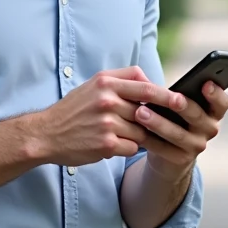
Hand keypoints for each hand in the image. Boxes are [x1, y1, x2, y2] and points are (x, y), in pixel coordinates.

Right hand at [31, 66, 171, 166]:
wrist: (46, 134)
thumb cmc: (74, 109)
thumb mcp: (93, 84)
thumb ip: (121, 80)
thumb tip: (151, 82)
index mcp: (106, 83)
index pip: (146, 87)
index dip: (166, 95)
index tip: (181, 100)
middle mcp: (107, 101)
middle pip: (147, 110)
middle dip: (161, 117)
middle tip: (177, 120)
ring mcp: (108, 123)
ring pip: (142, 131)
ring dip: (140, 135)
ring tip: (127, 134)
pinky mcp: (107, 144)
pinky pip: (132, 146)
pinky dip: (129, 147)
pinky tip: (115, 145)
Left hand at [133, 79, 227, 179]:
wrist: (169, 153)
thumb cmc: (174, 118)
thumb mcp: (181, 106)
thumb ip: (179, 94)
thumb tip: (156, 83)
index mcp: (213, 112)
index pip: (222, 103)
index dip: (216, 94)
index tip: (205, 84)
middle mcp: (210, 129)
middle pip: (197, 116)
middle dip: (183, 106)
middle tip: (171, 98)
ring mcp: (197, 146)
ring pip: (178, 134)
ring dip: (159, 123)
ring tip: (140, 113)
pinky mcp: (181, 159)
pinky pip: (164, 149)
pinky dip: (149, 140)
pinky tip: (136, 132)